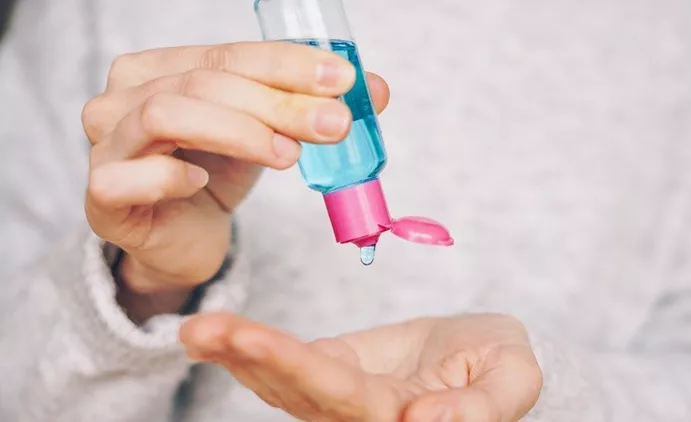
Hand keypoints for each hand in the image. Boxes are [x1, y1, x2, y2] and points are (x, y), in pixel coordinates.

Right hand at [82, 42, 390, 295]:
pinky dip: (171, 175)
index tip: (344, 82)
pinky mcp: (101, 195)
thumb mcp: (268, 134)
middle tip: (334, 125)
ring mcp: (106, 145)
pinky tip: (203, 183)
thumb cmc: (217, 176)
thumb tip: (375, 88)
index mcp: (160, 69)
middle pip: (204, 81)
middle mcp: (123, 97)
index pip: (228, 53)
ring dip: (240, 131)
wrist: (181, 240)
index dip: (289, 65)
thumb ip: (311, 108)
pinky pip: (128, 175)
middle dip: (279, 102)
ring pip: (167, 114)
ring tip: (288, 156)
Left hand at [180, 313, 541, 421]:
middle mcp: (358, 414)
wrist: (479, 353)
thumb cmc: (500, 363)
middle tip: (202, 330)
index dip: (300, 369)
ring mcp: (337, 394)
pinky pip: (283, 363)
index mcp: (400, 416)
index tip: (255, 341)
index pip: (343, 397)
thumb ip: (483, 408)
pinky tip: (209, 335)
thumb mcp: (511, 379)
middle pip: (298, 390)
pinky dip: (246, 349)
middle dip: (252, 356)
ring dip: (236, 353)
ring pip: (280, 380)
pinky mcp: (329, 369)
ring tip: (194, 329)